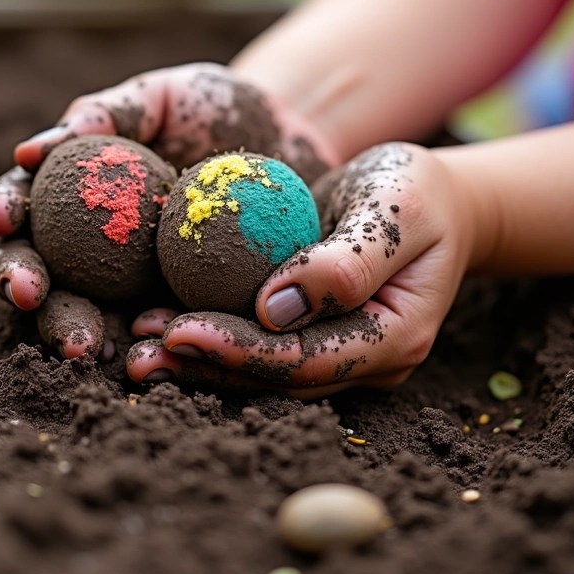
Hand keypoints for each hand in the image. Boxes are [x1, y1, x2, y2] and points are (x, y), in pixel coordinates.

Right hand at [0, 62, 337, 358]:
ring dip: (77, 332)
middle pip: (44, 273)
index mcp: (72, 192)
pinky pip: (159, 333)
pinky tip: (150, 353)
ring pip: (91, 316)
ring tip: (88, 343)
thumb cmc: (214, 107)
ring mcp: (134, 284)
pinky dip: (149, 346)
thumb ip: (106, 113)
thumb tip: (31, 149)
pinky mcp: (181, 309)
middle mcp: (92, 245)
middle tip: (34, 297)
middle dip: (28, 288)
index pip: (24, 204)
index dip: (4, 211)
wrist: (289, 139)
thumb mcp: (162, 95)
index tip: (5, 216)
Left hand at [125, 142, 476, 398]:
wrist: (434, 199)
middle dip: (206, 367)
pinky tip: (160, 318)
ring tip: (138, 343)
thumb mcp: (397, 212)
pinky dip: (211, 333)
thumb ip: (348, 262)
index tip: (181, 331)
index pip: (308, 360)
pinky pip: (259, 340)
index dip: (242, 352)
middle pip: (277, 379)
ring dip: (199, 360)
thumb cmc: (419, 194)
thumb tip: (275, 309)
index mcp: (394, 337)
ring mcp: (340, 349)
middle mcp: (365, 358)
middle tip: (140, 353)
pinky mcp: (315, 330)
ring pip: (262, 370)